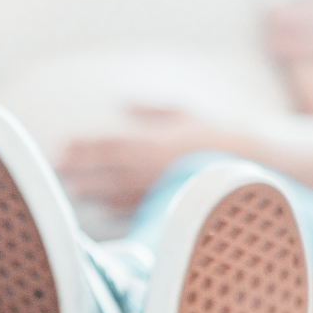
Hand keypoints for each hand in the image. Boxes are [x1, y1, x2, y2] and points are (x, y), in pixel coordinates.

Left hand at [57, 108, 239, 212]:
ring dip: (93, 192)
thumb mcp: (186, 113)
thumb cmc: (220, 134)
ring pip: (119, 193)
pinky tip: (102, 209)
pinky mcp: (172, 206)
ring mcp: (162, 190)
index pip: (110, 146)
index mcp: (156, 143)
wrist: (257, 166)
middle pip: (107, 171)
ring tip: (72, 191)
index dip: (84, 149)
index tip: (62, 149)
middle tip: (54, 172)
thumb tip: (120, 102)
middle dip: (80, 171)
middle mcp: (154, 168)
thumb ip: (151, 109)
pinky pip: (139, 209)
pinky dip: (118, 209)